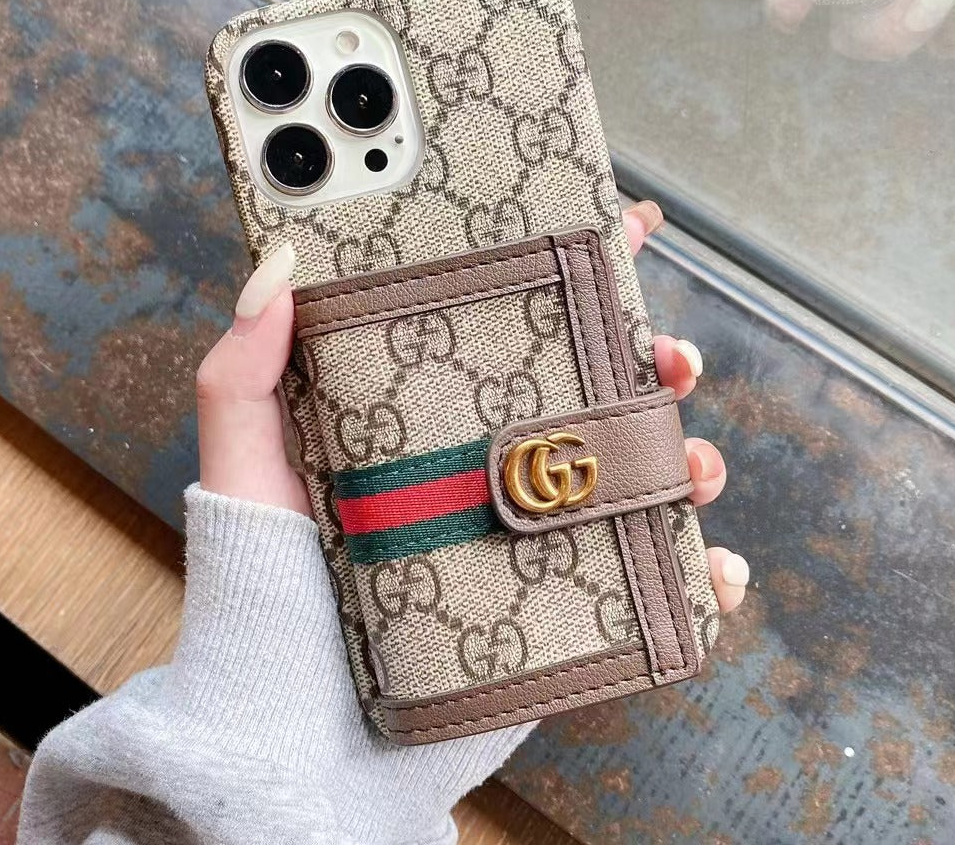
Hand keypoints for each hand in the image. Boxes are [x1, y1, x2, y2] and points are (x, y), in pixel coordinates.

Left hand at [196, 202, 748, 612]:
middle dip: (654, 361)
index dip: (575, 269)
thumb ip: (242, 373)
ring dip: (685, 458)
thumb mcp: (244, 469)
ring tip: (689, 467)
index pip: (514, 320)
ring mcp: (531, 533)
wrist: (297, 728)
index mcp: (437, 414)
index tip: (624, 225)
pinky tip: (712, 572)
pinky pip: (650, 585)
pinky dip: (700, 576)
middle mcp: (492, 463)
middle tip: (672, 360)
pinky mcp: (559, 606)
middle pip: (597, 389)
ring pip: (636, 476)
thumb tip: (274, 267)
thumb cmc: (265, 591)